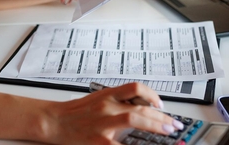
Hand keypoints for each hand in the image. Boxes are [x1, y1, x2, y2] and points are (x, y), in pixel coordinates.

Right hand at [45, 82, 182, 143]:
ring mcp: (103, 124)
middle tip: (175, 124)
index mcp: (107, 95)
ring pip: (136, 119)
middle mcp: (107, 106)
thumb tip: (142, 107)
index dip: (153, 95)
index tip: (162, 105)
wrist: (53, 121)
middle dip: (162, 116)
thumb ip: (117, 102)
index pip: (135, 88)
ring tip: (169, 131)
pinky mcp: (99, 142)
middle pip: (141, 107)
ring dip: (156, 125)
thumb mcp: (97, 100)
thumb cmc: (74, 113)